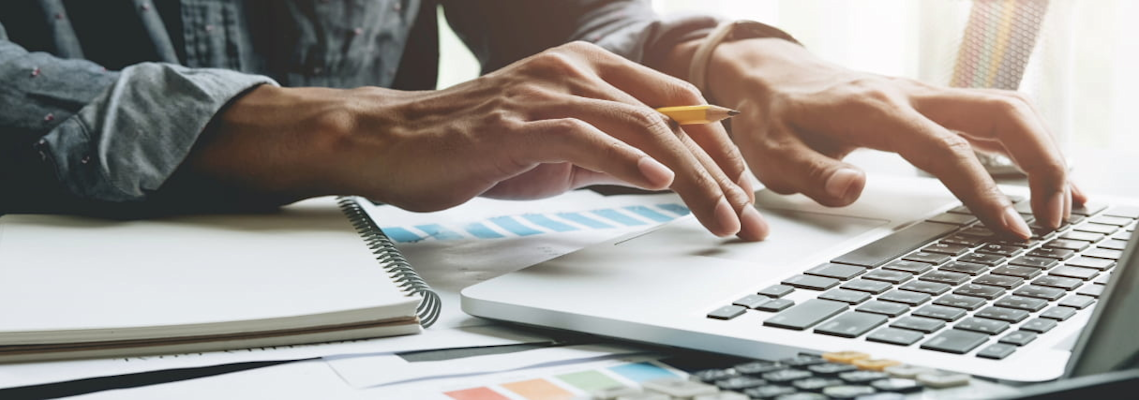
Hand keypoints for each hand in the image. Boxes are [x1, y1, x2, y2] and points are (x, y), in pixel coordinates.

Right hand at [190, 42, 768, 238]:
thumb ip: (604, 151)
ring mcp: (546, 93)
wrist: (392, 142)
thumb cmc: (469, 146)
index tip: (743, 193)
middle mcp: (573, 71)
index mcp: (586, 71)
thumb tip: (659, 173)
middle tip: (748, 216)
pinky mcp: (517, 123)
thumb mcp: (554, 147)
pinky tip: (660, 181)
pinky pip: (586, 138)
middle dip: (720, 171)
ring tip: (723, 215)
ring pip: (640, 128)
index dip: (718, 148)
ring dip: (691, 177)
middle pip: (671, 117)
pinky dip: (628, 160)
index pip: (676, 105)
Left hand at [703, 38, 1086, 238]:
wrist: (770, 79)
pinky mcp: (932, 106)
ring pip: (1008, 109)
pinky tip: (1043, 180)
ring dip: (1044, 152)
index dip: (983, 190)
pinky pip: (993, 118)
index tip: (1008, 228)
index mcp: (876, 109)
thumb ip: (812, 174)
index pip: (947, 148)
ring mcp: (927, 97)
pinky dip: (1027, 146)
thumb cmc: (772, 118)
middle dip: (1041, 162)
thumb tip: (853, 188)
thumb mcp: (773, 154)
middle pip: (1002, 112)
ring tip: (1061, 207)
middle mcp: (912, 95)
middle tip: (1052, 219)